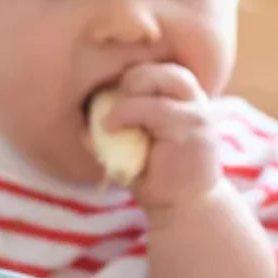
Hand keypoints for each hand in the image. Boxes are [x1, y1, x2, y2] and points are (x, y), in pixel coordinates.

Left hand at [102, 62, 221, 216]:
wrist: (185, 210)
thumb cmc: (157, 178)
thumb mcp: (133, 148)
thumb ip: (117, 131)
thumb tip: (81, 127)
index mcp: (185, 103)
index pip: (164, 70)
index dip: (138, 74)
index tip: (114, 93)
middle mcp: (196, 103)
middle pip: (168, 68)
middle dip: (137, 74)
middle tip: (115, 98)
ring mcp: (197, 114)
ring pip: (163, 78)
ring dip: (133, 88)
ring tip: (113, 113)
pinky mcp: (191, 129)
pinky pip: (154, 108)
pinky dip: (126, 112)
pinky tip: (109, 125)